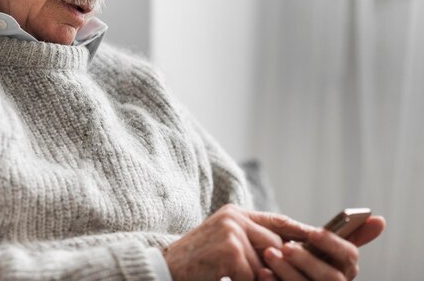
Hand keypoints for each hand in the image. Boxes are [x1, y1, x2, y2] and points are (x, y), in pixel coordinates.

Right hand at [162, 204, 314, 280]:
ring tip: (243, 276)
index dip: (301, 232)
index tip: (321, 241)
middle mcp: (235, 218)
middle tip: (287, 275)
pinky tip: (229, 280)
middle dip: (283, 266)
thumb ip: (250, 239)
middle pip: (277, 245)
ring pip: (266, 263)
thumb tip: (285, 252)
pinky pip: (252, 276)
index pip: (277, 221)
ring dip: (259, 278)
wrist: (166, 268)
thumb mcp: (224, 241)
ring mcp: (232, 232)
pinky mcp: (230, 250)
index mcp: (236, 213)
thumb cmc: (197, 260)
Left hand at [259, 216, 385, 280]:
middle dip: (308, 261)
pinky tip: (263, 272)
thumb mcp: (314, 240)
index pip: (349, 256)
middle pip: (331, 277)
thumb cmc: (297, 250)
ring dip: (288, 271)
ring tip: (269, 254)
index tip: (313, 232)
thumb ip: (343, 231)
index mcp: (343, 265)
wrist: (262, 259)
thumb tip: (378, 219)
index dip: (332, 244)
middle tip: (286, 247)